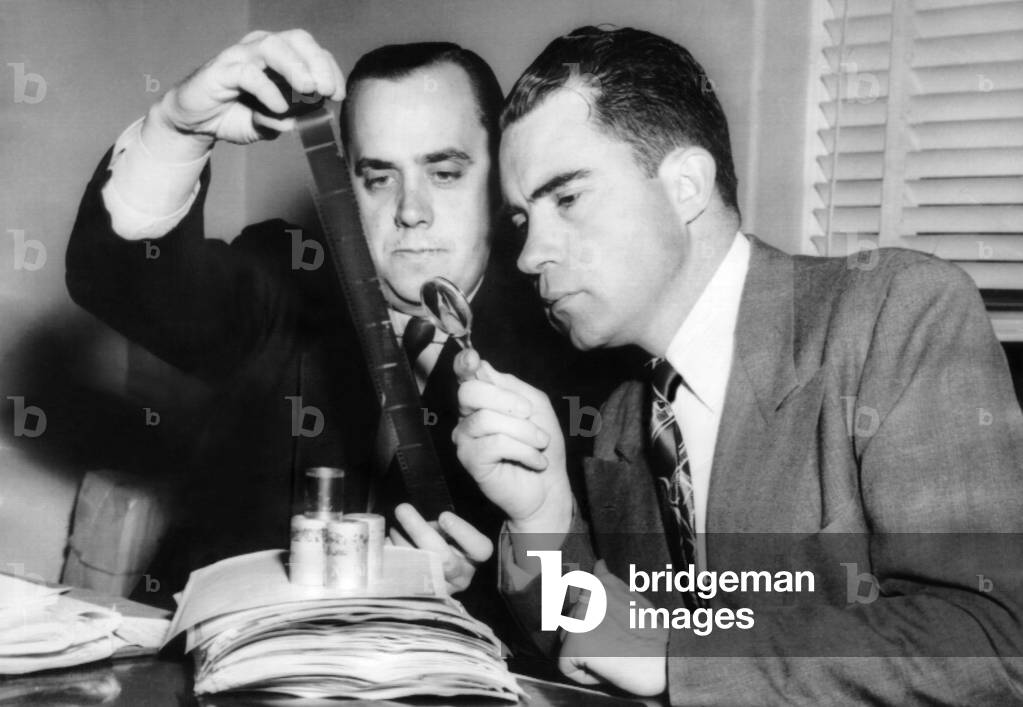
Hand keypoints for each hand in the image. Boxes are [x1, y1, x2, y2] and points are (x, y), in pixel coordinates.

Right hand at [144, 29, 344, 156]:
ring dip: (296, 67)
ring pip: (273, 47)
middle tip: (327, 90)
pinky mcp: (221, 70)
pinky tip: (279, 107)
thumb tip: (312, 115)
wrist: (197, 124)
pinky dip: (268, 90)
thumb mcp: (272, 124)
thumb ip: (292, 119)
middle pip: (297, 39)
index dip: (330, 70)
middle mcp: (262, 49)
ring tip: (309, 90)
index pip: (313, 52)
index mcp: (280, 57)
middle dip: (318, 63)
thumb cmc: (238, 115)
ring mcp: (241, 56)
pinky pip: (248, 73)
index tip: (338, 95)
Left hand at [388, 503, 492, 593]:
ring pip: (420, 570)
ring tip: (392, 527)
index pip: (480, 549)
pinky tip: (386, 544)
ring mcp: (440, 590)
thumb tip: (420, 517)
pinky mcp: (418, 596)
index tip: (443, 516)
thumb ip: (442, 525)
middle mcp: (460, 578)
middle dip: (420, 531)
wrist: (426, 567)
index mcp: (474, 558)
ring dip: (401, 544)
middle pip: (444, 560)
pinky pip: (401, 578)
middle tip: (403, 510)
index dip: (463, 533)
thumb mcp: (448, 530)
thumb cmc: (439, 540)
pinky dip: (391, 558)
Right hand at [452, 353, 571, 535]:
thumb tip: (481, 366)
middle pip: (470, 391)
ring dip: (524, 431)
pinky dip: (524, 450)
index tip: (471, 358)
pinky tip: (535, 461)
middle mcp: (468, 416)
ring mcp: (465, 439)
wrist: (550, 485)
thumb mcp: (536, 405)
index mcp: (483, 399)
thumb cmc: (542, 444)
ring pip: (486, 419)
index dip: (464, 364)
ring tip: (540, 444)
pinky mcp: (469, 460)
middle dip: (507, 400)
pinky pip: (494, 443)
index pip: (466, 375)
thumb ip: (511, 385)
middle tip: (530, 415)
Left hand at [558, 560, 667, 695]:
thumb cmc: (655, 636)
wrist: (669, 659)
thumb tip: (598, 564)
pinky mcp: (575, 643)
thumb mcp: (633, 598)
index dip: (597, 628)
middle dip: (588, 641)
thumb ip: (609, 586)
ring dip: (586, 656)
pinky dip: (586, 676)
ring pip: (567, 645)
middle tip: (617, 646)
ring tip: (614, 655)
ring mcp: (578, 617)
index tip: (618, 632)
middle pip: (570, 626)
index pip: (578, 610)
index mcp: (597, 582)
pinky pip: (567, 667)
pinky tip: (609, 668)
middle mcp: (584, 594)